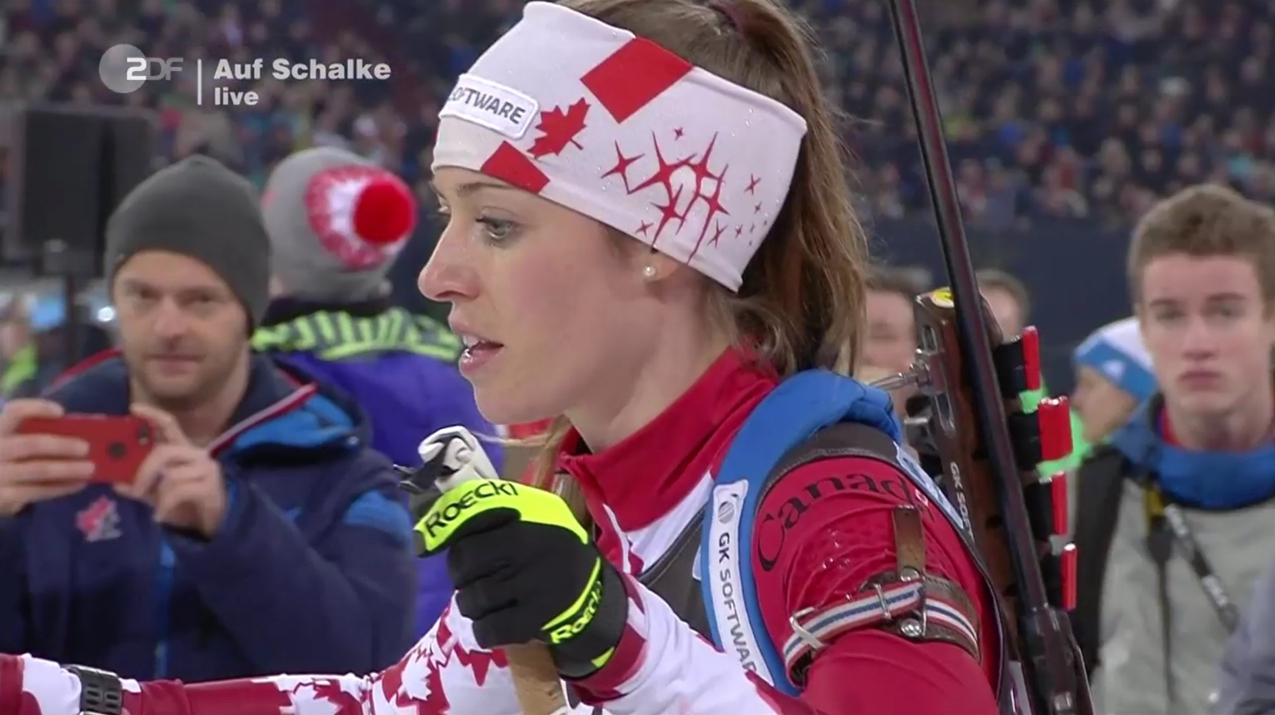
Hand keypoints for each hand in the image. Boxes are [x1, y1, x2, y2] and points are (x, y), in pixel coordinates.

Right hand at [0, 399, 94, 515]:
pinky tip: (80, 483)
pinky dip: (62, 487)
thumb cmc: (15, 456)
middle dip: (62, 445)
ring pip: (38, 470)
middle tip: (86, 448)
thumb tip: (84, 431)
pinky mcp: (4, 496)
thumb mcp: (19, 439)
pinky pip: (38, 491)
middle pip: (31, 444)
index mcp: (1, 428)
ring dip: (68, 469)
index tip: (61, 412)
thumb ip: (42, 432)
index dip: (37, 409)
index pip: (15, 411)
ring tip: (91, 468)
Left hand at [118, 404, 226, 537]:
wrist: (213, 523)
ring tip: (157, 508)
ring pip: (171, 475)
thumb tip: (116, 483)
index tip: (133, 409)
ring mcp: (206, 469)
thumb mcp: (157, 493)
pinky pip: (178, 491)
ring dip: (159, 495)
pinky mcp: (210, 486)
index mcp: (181, 450)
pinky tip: (161, 515)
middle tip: (134, 490)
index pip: (169, 425)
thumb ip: (139, 486)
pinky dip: (165, 506)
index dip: (152, 415)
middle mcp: (195, 454)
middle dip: (144, 472)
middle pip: (164, 451)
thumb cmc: (186, 503)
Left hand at [411, 431, 626, 677]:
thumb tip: (442, 515)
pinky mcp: (535, 620)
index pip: (471, 518)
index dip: (453, 534)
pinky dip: (483, 629)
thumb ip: (496, 507)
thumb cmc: (555, 550)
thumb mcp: (539, 514)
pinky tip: (493, 622)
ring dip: (470, 603)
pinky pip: (487, 629)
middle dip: (460, 573)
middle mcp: (530, 548)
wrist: (595, 594)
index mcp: (529, 517)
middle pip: (463, 561)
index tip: (455, 547)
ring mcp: (533, 586)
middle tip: (472, 577)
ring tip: (484, 600)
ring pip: (471, 598)